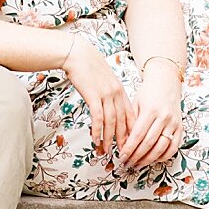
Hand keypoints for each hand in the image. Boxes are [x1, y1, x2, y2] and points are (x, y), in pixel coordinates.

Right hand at [62, 35, 132, 154]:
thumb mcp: (105, 80)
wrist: (78, 54)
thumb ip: (111, 94)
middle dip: (122, 140)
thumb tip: (111, 109)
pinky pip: (98, 117)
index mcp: (121, 91)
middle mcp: (116, 94)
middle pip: (123, 122)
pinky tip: (95, 139)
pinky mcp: (94, 95)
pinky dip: (97, 130)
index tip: (130, 144)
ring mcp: (106, 94)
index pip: (130, 116)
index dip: (131, 132)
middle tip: (122, 154)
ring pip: (111, 122)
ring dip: (109, 139)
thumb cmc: (89, 67)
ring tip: (107, 151)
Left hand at [118, 64, 182, 167]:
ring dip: (148, 160)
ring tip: (138, 165)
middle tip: (127, 164)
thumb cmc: (148, 92)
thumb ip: (131, 122)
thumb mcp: (136, 103)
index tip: (121, 157)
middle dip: (136, 157)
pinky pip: (173, 147)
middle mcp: (163, 117)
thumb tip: (122, 142)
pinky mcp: (180, 128)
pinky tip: (154, 160)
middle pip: (148, 144)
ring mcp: (173, 123)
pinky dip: (163, 157)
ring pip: (161, 148)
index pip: (138, 135)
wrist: (166, 82)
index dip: (129, 148)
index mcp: (150, 110)